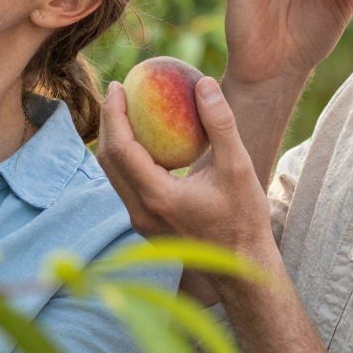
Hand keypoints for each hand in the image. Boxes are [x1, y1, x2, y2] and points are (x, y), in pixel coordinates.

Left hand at [96, 74, 277, 275]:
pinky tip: (147, 142)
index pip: (121, 148)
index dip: (114, 113)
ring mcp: (141, 222)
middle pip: (108, 161)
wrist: (241, 269)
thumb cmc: (244, 218)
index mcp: (157, 197)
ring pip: (114, 175)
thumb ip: (220, 124)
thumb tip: (203, 83)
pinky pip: (127, 185)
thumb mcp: (239, 167)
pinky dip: (129, 159)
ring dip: (115, 142)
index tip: (118, 85)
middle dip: (108, 122)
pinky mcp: (147, 225)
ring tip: (127, 112)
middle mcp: (140, 211)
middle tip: (118, 92)